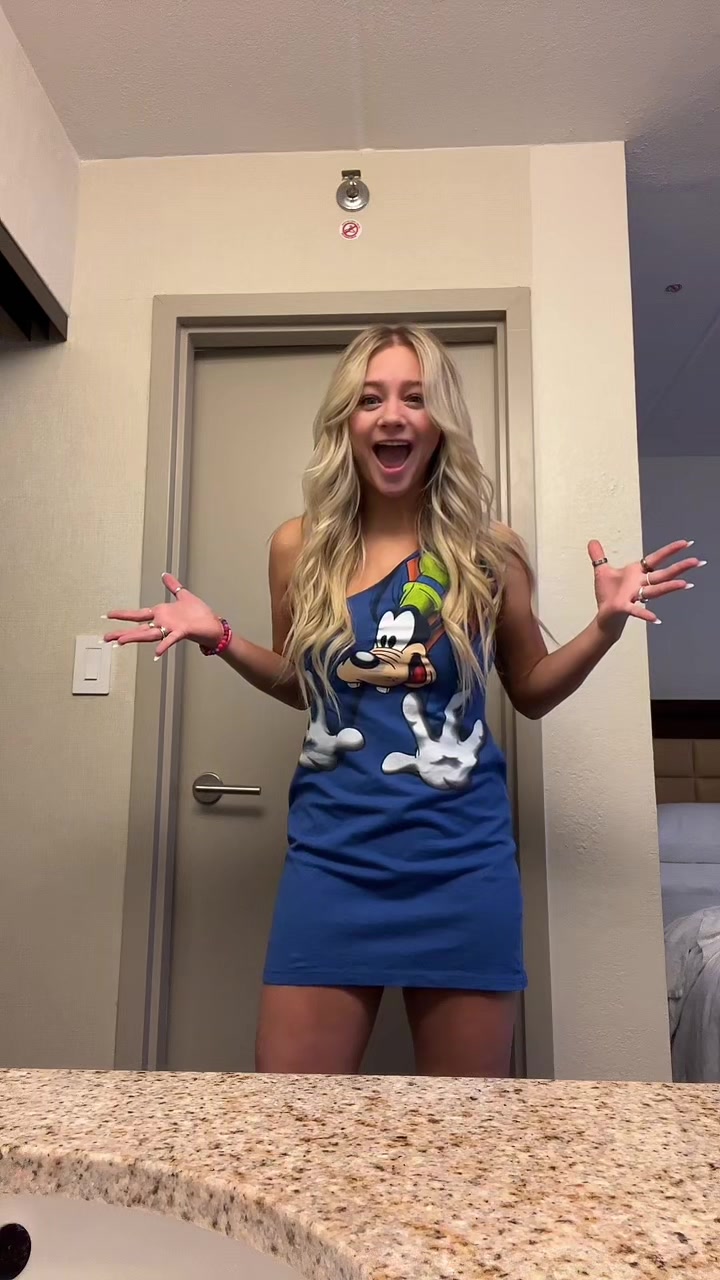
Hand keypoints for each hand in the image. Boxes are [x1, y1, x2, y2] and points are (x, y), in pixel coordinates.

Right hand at [103, 572, 223, 657]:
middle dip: (121, 632)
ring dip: (134, 637)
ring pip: (149, 634)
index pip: (137, 614)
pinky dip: (164, 645)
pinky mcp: (182, 632)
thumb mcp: (183, 595)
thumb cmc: (200, 614)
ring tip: (120, 641)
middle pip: (138, 628)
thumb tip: (164, 575)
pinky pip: (171, 639)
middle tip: (106, 637)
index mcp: (161, 614)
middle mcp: (162, 623)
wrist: (213, 625)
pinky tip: (155, 653)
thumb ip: (173, 585)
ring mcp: (170, 628)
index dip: (122, 614)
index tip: (108, 615)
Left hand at [589, 539, 702, 635]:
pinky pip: (637, 611)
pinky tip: (656, 619)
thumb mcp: (602, 572)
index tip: (686, 543)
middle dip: (680, 568)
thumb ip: (598, 556)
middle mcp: (640, 584)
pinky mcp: (625, 608)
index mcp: (636, 573)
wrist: (604, 616)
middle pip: (663, 574)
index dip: (670, 551)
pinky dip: (645, 614)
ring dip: (669, 587)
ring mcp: (634, 596)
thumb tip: (592, 541)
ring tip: (686, 585)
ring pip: (655, 590)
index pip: (656, 559)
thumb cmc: (608, 595)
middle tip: (698, 561)